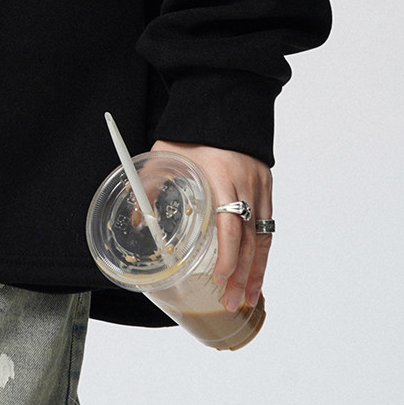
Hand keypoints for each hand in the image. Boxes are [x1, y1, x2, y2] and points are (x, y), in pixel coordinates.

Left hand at [149, 139, 271, 311]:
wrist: (221, 103)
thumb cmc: (190, 133)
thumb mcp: (164, 155)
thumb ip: (150, 186)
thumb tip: (136, 221)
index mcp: (220, 177)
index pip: (230, 225)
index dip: (228, 256)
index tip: (222, 278)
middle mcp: (245, 184)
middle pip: (249, 239)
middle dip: (242, 275)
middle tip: (231, 301)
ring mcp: (259, 186)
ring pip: (263, 237)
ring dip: (256, 270)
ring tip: (247, 298)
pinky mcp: (267, 187)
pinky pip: (267, 227)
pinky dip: (262, 253)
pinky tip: (256, 271)